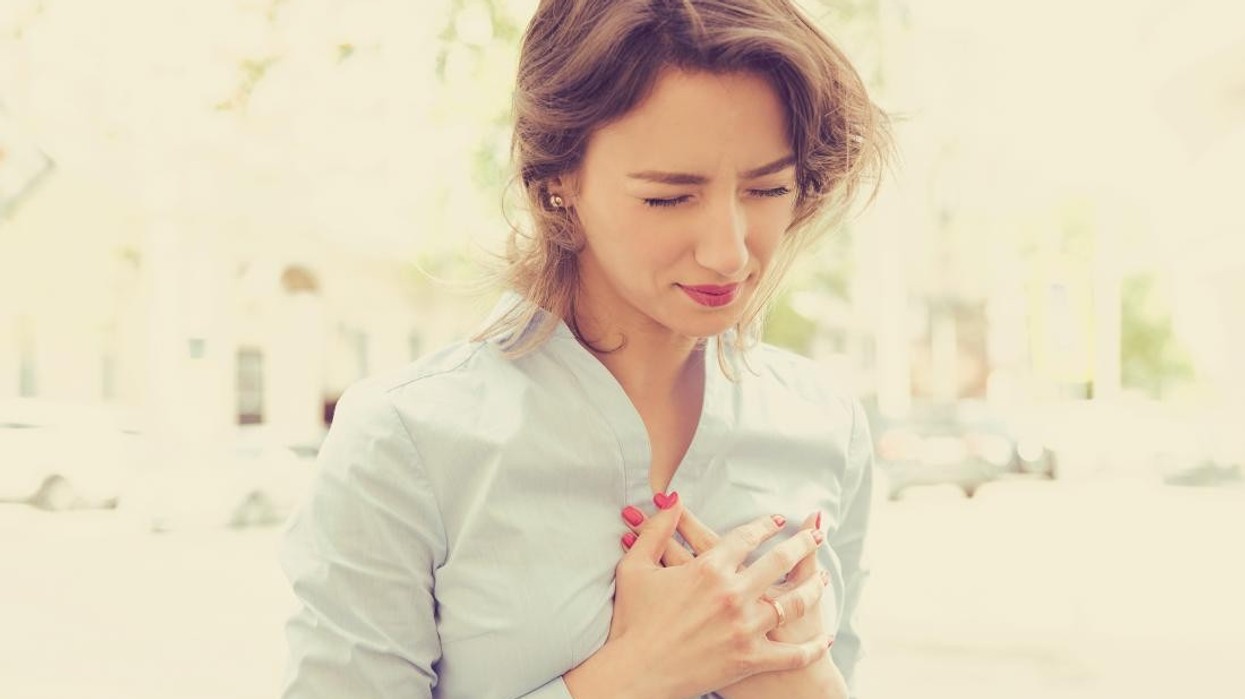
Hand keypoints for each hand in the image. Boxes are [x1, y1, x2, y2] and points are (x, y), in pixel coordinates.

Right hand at [566, 494, 831, 698]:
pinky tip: (824, 638)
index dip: (766, 526)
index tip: (779, 521)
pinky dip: (812, 647)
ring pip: (793, 602)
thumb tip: (674, 500)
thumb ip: (656, 530)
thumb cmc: (631, 622)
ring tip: (824, 580)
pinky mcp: (749, 659)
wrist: (635, 674)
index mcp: (708, 568)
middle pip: (779, 562)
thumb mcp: (636, 568)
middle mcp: (733, 594)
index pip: (747, 537)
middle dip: (802, 544)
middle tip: (817, 537)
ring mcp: (745, 628)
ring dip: (813, 588)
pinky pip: (792, 653)